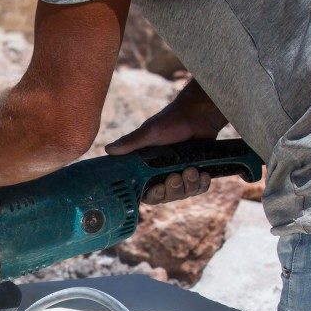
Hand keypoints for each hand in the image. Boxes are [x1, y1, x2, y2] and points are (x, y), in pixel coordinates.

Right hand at [105, 81, 227, 203]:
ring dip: (190, 185)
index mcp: (146, 169)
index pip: (146, 193)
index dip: (153, 196)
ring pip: (184, 193)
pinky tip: (203, 173)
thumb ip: (130, 143)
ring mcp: (179, 174)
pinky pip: (199, 188)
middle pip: (166, 197)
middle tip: (177, 176)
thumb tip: (108, 149)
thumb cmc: (171, 121)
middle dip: (174, 190)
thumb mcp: (149, 132)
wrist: (198, 113)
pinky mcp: (196, 172)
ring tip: (193, 169)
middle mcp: (161, 174)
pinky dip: (202, 184)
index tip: (158, 189)